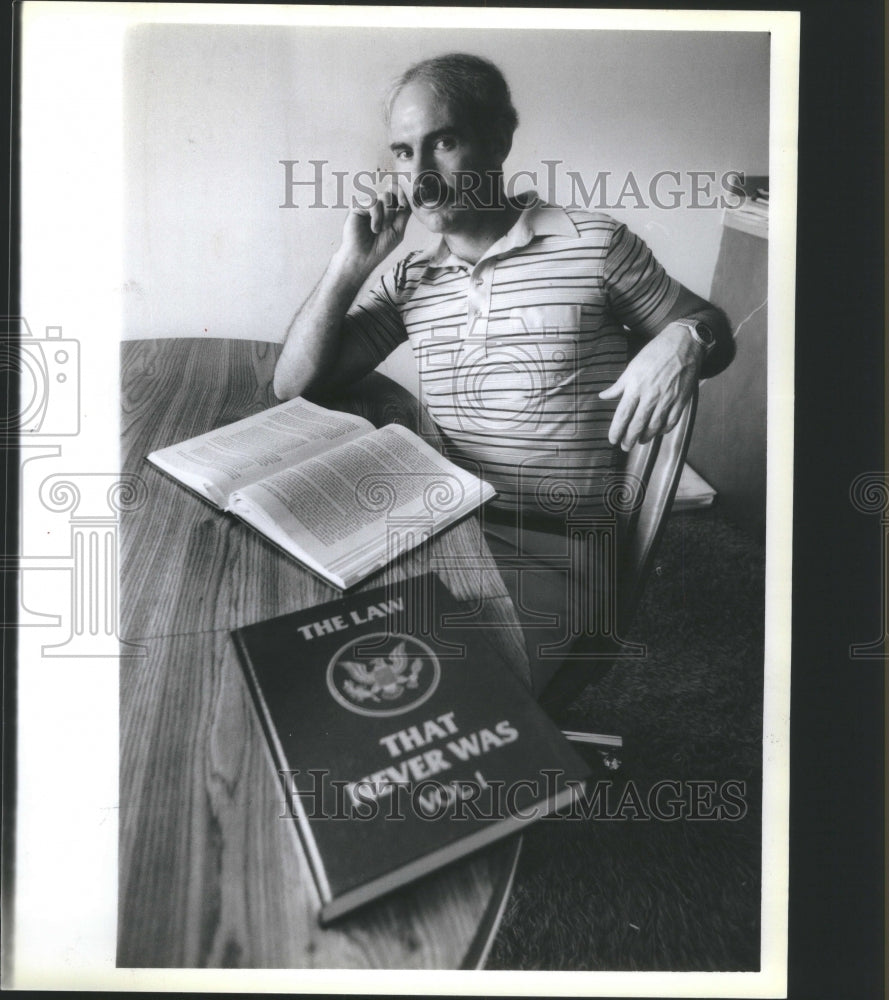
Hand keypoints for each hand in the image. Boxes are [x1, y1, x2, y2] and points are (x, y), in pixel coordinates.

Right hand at [337, 174, 411, 275]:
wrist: (363, 258)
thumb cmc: (379, 247)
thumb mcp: (398, 229)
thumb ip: (404, 213)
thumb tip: (410, 197)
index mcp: (387, 209)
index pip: (397, 192)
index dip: (402, 194)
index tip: (404, 205)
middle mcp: (377, 205)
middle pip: (391, 191)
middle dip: (394, 207)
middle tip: (389, 223)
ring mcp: (367, 204)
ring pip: (384, 196)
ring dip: (386, 215)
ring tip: (380, 230)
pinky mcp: (357, 206)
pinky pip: (373, 202)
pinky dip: (376, 217)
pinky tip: (373, 228)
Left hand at [599, 324, 702, 451]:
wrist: (683, 344)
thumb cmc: (655, 353)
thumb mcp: (632, 367)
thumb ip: (618, 386)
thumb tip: (603, 396)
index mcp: (636, 387)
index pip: (622, 415)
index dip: (616, 430)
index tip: (612, 439)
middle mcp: (651, 396)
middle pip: (637, 425)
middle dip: (629, 439)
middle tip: (624, 447)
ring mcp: (667, 399)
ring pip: (654, 427)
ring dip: (645, 437)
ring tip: (639, 441)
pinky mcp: (681, 400)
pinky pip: (671, 422)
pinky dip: (663, 430)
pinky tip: (657, 432)